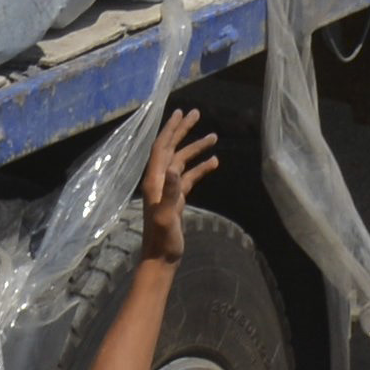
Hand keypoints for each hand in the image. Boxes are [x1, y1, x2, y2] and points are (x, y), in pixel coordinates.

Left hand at [137, 110, 221, 251]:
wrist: (161, 257)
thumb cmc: (162, 239)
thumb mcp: (166, 216)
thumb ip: (170, 192)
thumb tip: (175, 168)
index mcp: (155, 180)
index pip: (161, 147)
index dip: (170, 128)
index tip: (181, 112)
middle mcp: (160, 180)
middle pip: (171, 148)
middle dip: (183, 130)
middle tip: (197, 113)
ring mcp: (168, 189)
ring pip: (182, 161)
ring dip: (196, 148)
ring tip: (214, 136)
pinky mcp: (177, 198)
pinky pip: (190, 177)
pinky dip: (201, 168)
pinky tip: (214, 162)